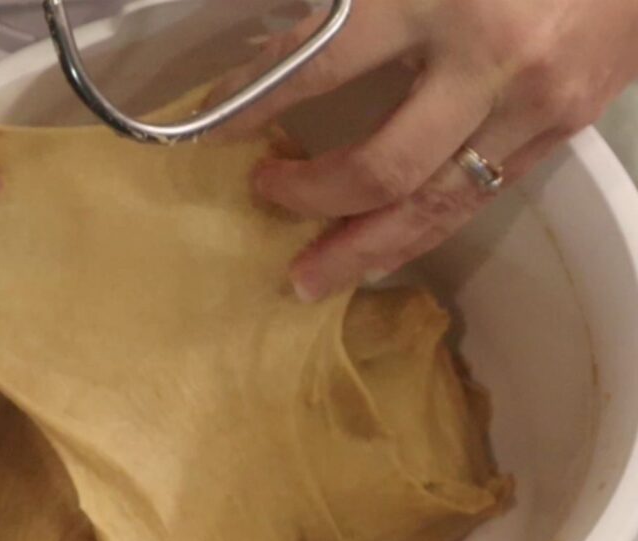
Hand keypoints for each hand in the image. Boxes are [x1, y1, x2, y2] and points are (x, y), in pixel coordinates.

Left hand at [211, 0, 637, 299]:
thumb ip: (366, 2)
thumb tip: (290, 43)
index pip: (325, 63)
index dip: (260, 99)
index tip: (217, 122)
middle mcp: (490, 64)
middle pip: (380, 168)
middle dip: (309, 194)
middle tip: (263, 195)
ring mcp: (530, 110)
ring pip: (429, 210)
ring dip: (360, 250)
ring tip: (308, 278)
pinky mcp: (558, 137)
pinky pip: (473, 205)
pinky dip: (417, 235)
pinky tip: (377, 254)